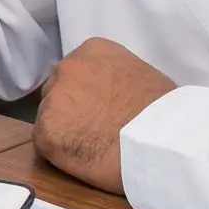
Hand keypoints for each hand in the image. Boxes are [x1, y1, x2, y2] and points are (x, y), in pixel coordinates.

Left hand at [32, 38, 177, 194]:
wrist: (161, 138)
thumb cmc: (163, 111)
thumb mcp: (140, 75)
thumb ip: (114, 79)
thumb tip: (110, 95)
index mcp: (91, 51)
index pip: (76, 74)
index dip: (86, 96)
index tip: (100, 110)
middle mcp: (66, 69)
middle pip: (58, 93)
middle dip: (71, 110)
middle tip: (94, 130)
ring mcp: (52, 99)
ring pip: (50, 118)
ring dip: (65, 131)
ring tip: (93, 146)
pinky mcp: (45, 132)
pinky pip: (46, 144)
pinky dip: (60, 153)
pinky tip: (84, 157)